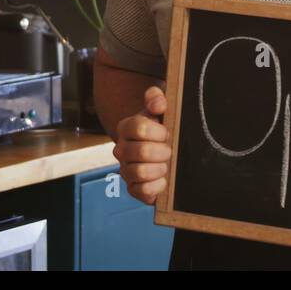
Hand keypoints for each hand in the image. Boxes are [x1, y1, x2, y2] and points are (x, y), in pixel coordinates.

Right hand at [113, 85, 171, 204]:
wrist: (161, 147)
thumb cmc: (161, 126)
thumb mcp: (160, 107)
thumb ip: (156, 98)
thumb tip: (158, 105)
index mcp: (126, 127)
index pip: (138, 128)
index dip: (159, 132)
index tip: (166, 132)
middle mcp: (121, 149)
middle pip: (142, 152)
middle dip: (163, 151)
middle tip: (169, 150)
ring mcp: (125, 170)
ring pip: (140, 172)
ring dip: (160, 169)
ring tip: (166, 164)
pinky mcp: (132, 188)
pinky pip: (142, 191)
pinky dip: (157, 186)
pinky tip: (163, 179)